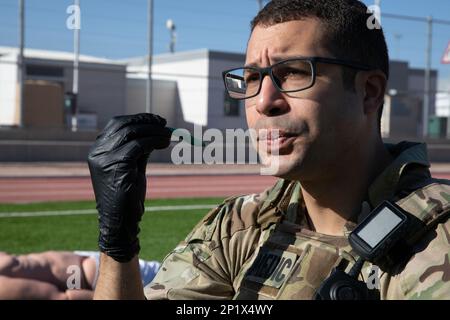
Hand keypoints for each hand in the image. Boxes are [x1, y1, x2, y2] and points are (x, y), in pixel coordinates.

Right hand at [87, 113, 170, 261]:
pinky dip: (155, 140)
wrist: (120, 222)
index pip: (117, 124)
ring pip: (133, 133)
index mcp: (98, 150)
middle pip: (124, 125)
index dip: (138, 118)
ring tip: (169, 135)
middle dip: (147, 122)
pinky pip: (139, 145)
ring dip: (154, 131)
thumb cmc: (127, 197)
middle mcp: (97, 152)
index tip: (156, 120)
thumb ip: (139, 149)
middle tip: (165, 125)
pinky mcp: (116, 165)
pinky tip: (165, 143)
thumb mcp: (132, 167)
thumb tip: (155, 131)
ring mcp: (104, 158)